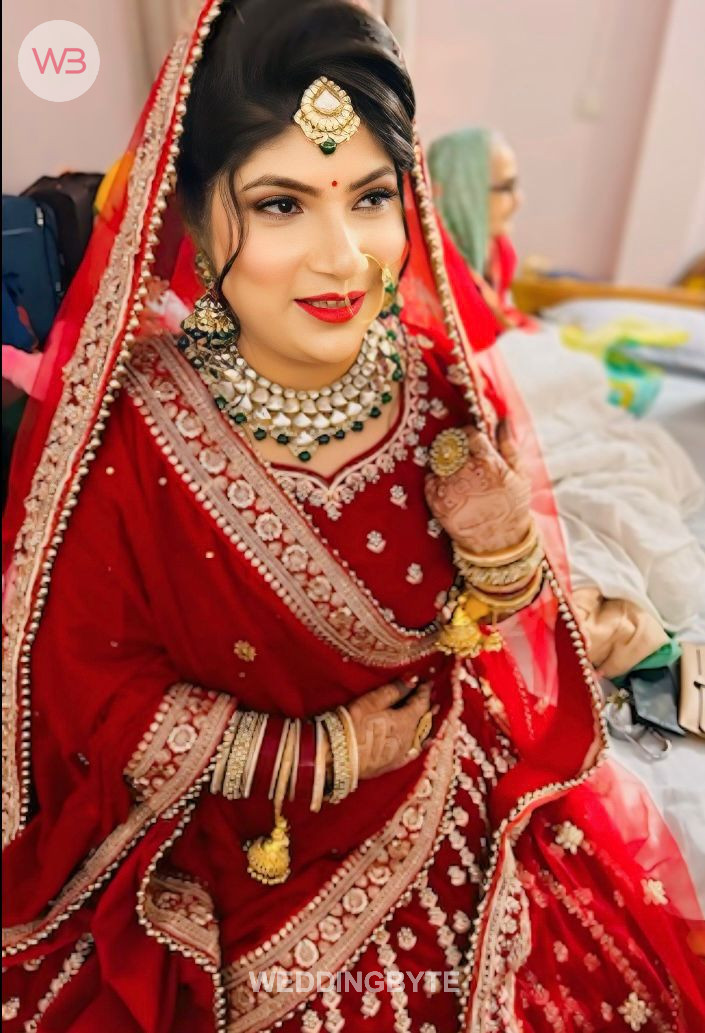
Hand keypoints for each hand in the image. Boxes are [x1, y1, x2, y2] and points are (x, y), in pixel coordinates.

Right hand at [347, 679, 433, 779]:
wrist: (337, 757)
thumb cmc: (352, 725)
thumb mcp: (371, 702)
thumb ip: (394, 690)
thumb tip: (413, 680)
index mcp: (405, 721)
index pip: (420, 703)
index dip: (424, 691)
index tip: (426, 682)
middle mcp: (408, 738)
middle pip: (424, 720)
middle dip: (428, 706)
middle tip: (432, 696)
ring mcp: (402, 753)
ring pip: (422, 736)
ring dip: (427, 724)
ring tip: (432, 715)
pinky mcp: (393, 764)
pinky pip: (414, 752)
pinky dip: (422, 743)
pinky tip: (424, 742)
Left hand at [424, 421, 531, 554]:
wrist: (498, 543)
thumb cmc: (512, 506)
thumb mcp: (520, 475)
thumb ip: (509, 444)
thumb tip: (503, 418)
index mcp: (489, 463)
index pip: (469, 434)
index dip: (469, 435)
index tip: (472, 441)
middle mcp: (467, 473)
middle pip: (450, 445)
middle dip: (455, 447)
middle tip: (464, 458)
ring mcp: (450, 488)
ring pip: (438, 460)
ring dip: (445, 462)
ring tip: (459, 474)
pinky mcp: (437, 502)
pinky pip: (429, 478)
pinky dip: (437, 478)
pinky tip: (451, 487)